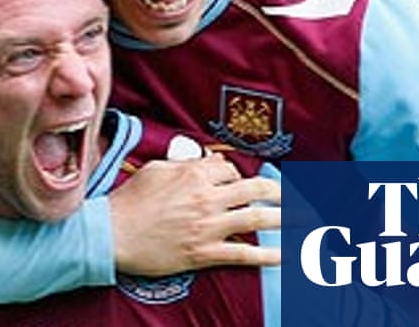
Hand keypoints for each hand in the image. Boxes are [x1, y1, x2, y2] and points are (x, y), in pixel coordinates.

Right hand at [108, 154, 280, 275]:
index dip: (239, 176)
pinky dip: (265, 256)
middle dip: (279, 192)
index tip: (241, 184)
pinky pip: (242, 254)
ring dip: (285, 219)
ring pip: (256, 219)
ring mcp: (207, 226)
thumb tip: (204, 162)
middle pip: (254, 190)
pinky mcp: (203, 253)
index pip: (231, 170)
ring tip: (306, 220)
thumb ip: (184, 164)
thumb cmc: (130, 201)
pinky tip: (284, 256)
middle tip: (297, 196)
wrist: (112, 235)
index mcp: (194, 174)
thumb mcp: (156, 170)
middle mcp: (206, 198)